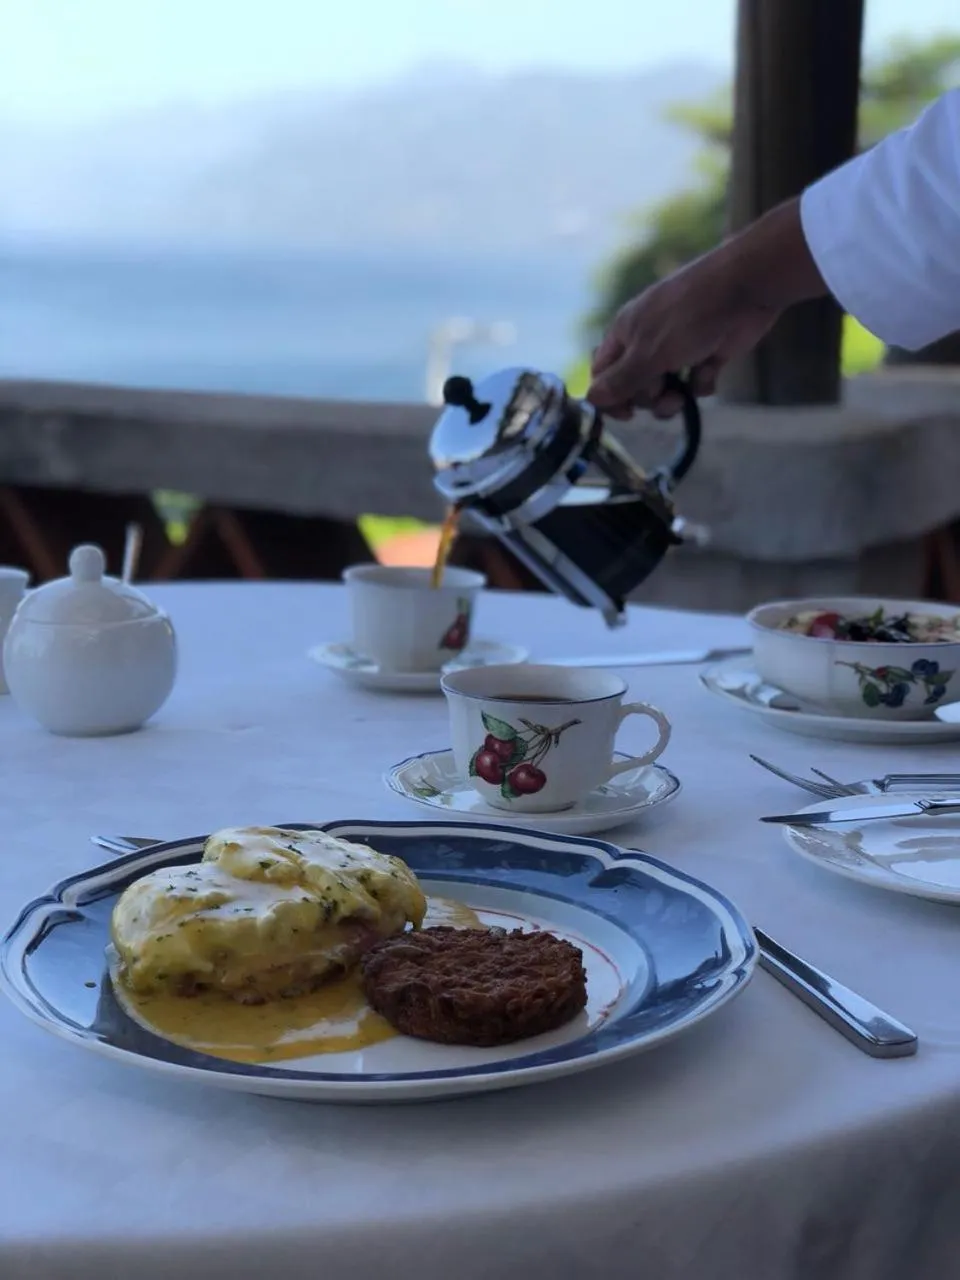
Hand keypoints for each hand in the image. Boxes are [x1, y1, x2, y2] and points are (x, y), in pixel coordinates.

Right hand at [587, 253, 779, 419]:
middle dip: (648, 398)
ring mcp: (677, 349)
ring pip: (664, 391)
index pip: (603, 375)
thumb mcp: (648, 354)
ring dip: (673, 399)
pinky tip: (712, 368)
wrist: (744, 289)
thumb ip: (620, 381)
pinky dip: (702, 382)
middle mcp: (647, 342)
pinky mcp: (705, 354)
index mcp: (625, 334)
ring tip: (685, 393)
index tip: (628, 414)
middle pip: (634, 389)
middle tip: (664, 390)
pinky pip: (695, 383)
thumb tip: (590, 400)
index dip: (611, 398)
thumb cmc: (688, 316)